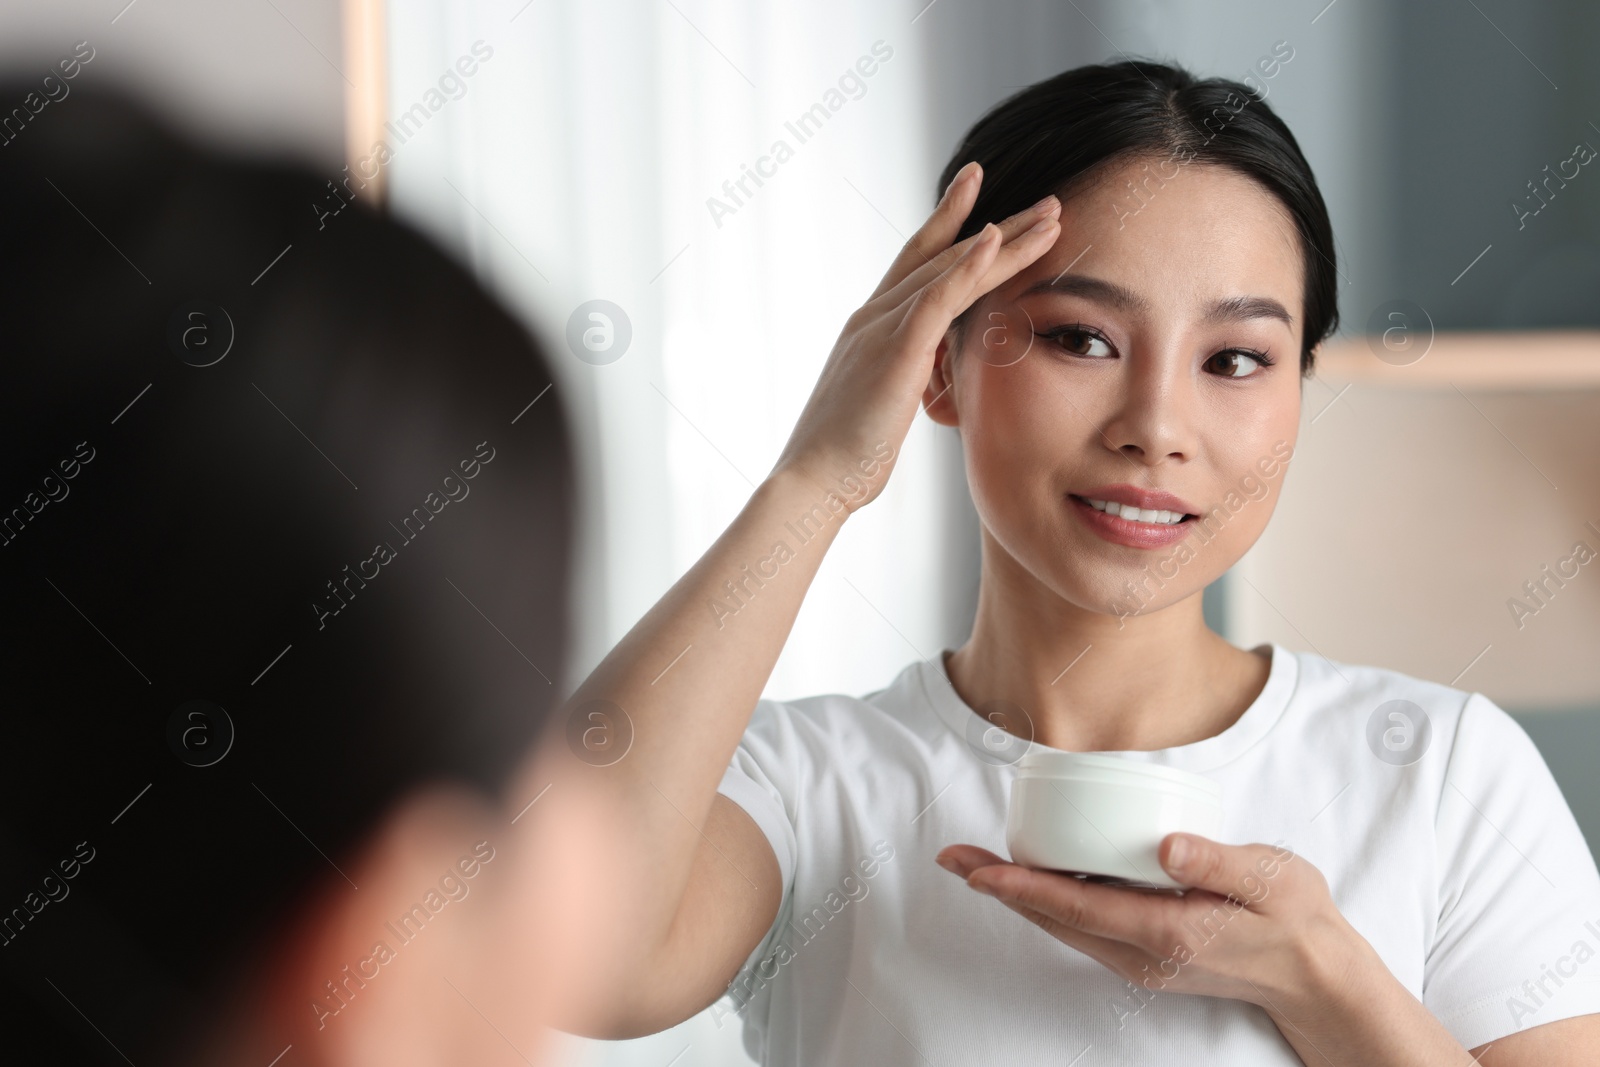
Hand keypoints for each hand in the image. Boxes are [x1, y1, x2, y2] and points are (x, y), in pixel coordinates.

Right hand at [768, 161, 1061, 511]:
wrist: (812, 481)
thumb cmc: (845, 460)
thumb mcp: (883, 408)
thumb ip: (905, 382)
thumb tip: (925, 385)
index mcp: (871, 328)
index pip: (919, 264)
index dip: (951, 225)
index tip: (982, 192)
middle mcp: (874, 315)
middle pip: (942, 255)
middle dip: (999, 225)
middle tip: (1046, 202)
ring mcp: (881, 327)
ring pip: (951, 268)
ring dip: (1005, 239)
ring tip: (1051, 216)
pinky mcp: (894, 349)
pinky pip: (937, 297)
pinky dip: (968, 266)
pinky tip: (996, 240)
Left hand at [935, 834, 1364, 1013]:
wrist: (1317, 978)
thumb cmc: (1296, 921)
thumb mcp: (1273, 880)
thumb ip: (1219, 861)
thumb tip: (1166, 845)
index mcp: (1167, 931)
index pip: (1079, 906)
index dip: (1024, 886)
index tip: (979, 869)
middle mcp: (1142, 952)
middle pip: (1055, 919)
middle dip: (1001, 888)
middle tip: (954, 857)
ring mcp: (1141, 958)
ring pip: (1064, 925)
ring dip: (1019, 895)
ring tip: (978, 864)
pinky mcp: (1145, 951)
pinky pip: (1083, 926)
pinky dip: (1050, 902)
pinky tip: (1036, 878)